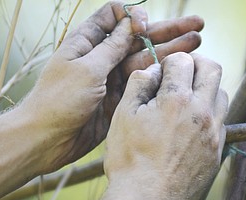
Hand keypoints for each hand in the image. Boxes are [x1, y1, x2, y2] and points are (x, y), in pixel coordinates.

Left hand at [21, 1, 203, 173]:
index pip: (114, 16)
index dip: (133, 15)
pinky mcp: (118, 98)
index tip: (146, 25)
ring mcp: (111, 79)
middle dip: (166, 31)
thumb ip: (112, 46)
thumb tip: (131, 22)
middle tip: (197, 26)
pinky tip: (178, 71)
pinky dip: (158, 76)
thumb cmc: (59, 100)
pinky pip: (141, 83)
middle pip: (137, 38)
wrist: (48, 138)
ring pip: (144, 61)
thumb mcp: (87, 67)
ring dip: (169, 52)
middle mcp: (101, 58)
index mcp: (87, 42)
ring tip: (197, 43)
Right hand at [104, 52, 227, 199]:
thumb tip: (152, 71)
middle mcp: (201, 113)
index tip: (160, 72)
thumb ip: (138, 85)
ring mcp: (213, 133)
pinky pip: (221, 121)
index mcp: (176, 100)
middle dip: (196, 64)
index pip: (182, 61)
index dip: (168, 61)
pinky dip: (208, 113)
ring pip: (221, 94)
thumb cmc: (129, 159)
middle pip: (212, 69)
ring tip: (185, 100)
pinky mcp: (216, 151)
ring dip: (205, 89)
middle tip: (180, 73)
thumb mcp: (123, 116)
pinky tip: (189, 125)